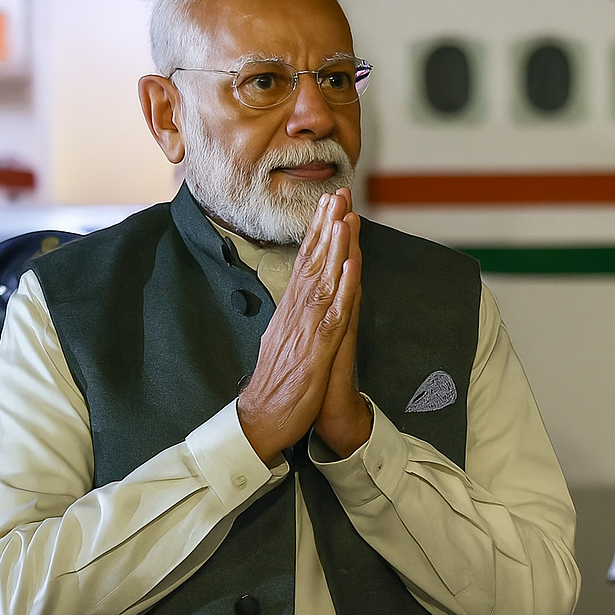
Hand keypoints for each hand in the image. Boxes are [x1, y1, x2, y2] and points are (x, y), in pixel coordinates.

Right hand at [236, 190, 361, 464]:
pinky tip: (352, 264)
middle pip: (313, 262)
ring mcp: (306, 328)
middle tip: (338, 193)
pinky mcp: (317, 347)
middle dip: (326, 226)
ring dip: (335, 245)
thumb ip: (293, 322)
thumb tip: (299, 303)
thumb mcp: (285, 346)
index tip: (327, 207)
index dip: (317, 234)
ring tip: (345, 214)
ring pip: (323, 279)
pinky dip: (343, 287)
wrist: (261, 421)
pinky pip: (334, 312)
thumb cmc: (276, 388)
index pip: (305, 264)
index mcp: (289, 312)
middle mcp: (296, 313)